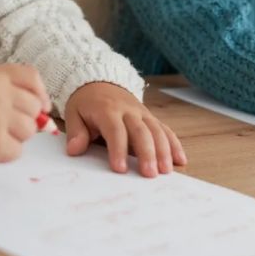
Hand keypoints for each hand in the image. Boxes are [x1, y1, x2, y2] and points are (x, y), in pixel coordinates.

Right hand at [0, 64, 50, 177]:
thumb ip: (7, 92)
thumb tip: (45, 112)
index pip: (31, 77)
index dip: (39, 93)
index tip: (40, 107)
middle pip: (34, 107)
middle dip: (21, 120)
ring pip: (28, 131)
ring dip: (12, 138)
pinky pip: (17, 152)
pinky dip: (3, 155)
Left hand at [64, 82, 186, 176]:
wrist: (100, 81)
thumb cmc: (86, 102)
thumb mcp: (74, 113)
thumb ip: (76, 132)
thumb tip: (75, 149)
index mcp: (108, 110)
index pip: (115, 130)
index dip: (118, 149)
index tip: (120, 169)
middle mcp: (129, 111)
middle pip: (141, 132)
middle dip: (147, 153)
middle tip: (150, 174)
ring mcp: (142, 113)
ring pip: (157, 130)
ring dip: (164, 151)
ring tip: (166, 171)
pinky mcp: (150, 117)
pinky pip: (165, 130)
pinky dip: (174, 145)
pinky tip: (180, 160)